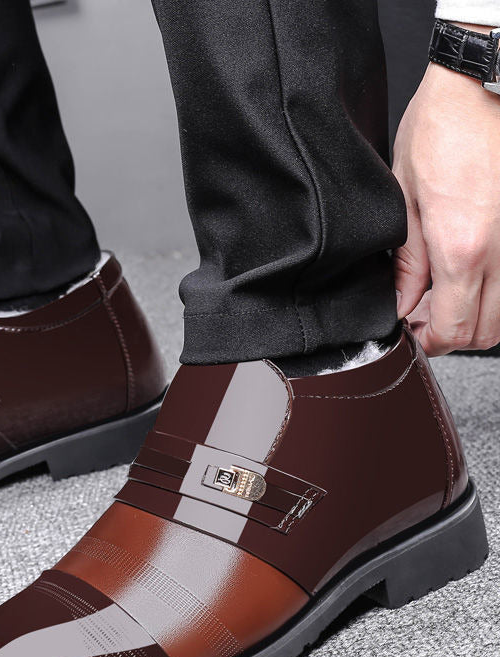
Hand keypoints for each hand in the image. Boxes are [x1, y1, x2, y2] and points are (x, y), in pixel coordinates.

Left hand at [393, 30, 499, 354]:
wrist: (485, 80)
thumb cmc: (442, 128)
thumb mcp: (404, 199)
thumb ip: (408, 263)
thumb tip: (401, 304)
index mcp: (463, 247)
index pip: (453, 329)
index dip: (429, 340)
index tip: (411, 330)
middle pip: (487, 332)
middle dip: (453, 334)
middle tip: (425, 315)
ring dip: (479, 316)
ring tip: (447, 295)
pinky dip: (498, 292)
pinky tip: (474, 273)